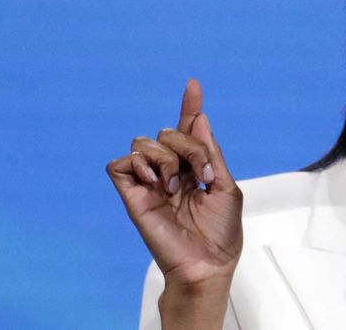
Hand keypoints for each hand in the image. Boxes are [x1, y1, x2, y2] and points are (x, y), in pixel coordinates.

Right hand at [107, 79, 243, 288]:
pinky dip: (137, 164)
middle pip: (168, 131)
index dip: (190, 106)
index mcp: (194, 167)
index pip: (188, 130)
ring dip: (166, 157)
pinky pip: (120, 164)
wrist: (208, 262)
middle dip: (189, 145)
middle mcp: (171, 170)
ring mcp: (149, 182)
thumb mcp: (225, 186)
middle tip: (201, 175)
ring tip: (176, 185)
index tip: (194, 84)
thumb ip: (210, 153)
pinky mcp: (132, 196)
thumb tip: (200, 119)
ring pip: (144, 142)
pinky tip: (155, 181)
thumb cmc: (221, 233)